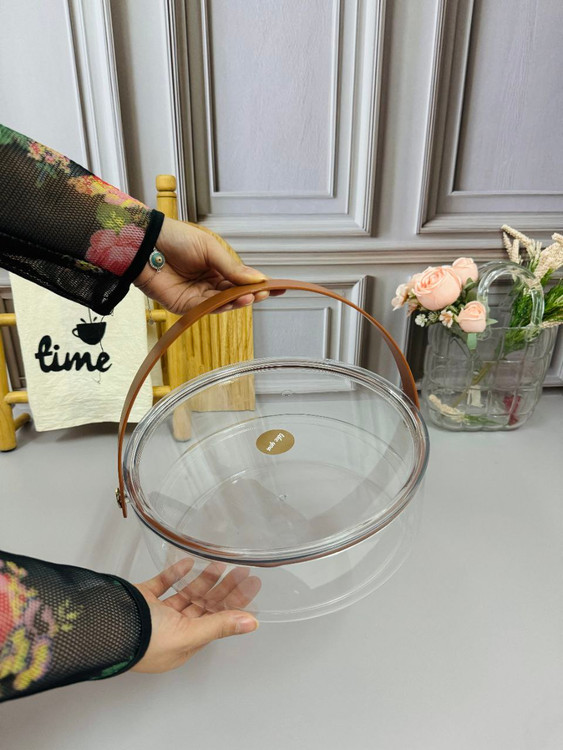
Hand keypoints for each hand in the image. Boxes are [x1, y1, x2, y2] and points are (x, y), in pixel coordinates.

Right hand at [132, 558, 260, 673]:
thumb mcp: (189, 634)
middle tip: (241, 571)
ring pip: (186, 594)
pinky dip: (176, 573)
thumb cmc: (145, 640)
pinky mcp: (143, 598)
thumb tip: (252, 623)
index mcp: (184, 645)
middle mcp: (172, 631)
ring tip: (220, 563)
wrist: (106, 626)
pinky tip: (189, 561)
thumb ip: (219, 625)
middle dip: (224, 589)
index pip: (217, 622)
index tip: (251, 586)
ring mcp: (156, 614)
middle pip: (204, 607)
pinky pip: (163, 583)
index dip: (235, 604)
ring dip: (204, 580)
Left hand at [134, 217, 274, 314]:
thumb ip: (232, 267)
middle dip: (251, 294)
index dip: (258, 284)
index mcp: (215, 266)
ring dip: (238, 302)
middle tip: (265, 293)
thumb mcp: (210, 249)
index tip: (277, 287)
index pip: (241, 279)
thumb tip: (257, 279)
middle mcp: (208, 282)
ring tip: (252, 297)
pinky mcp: (184, 306)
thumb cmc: (175, 238)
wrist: (146, 243)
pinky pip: (207, 309)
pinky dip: (222, 306)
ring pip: (223, 303)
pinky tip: (235, 301)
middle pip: (234, 294)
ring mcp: (197, 295)